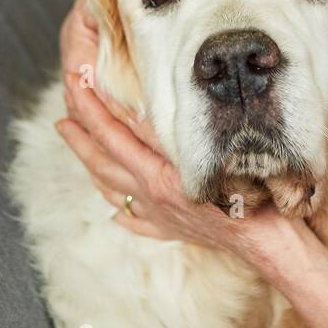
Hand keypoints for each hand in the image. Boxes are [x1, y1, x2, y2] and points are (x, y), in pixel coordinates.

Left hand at [54, 0, 291, 258]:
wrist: (266, 240)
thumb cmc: (244, 193)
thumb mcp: (202, 155)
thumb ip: (166, 134)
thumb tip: (132, 113)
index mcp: (155, 176)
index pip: (111, 136)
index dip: (90, 110)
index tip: (75, 87)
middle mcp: (150, 197)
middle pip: (103, 164)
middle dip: (80, 140)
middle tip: (61, 120)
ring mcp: (158, 216)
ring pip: (114, 191)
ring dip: (93, 169)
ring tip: (80, 152)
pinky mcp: (172, 228)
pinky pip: (137, 222)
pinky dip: (123, 213)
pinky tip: (116, 213)